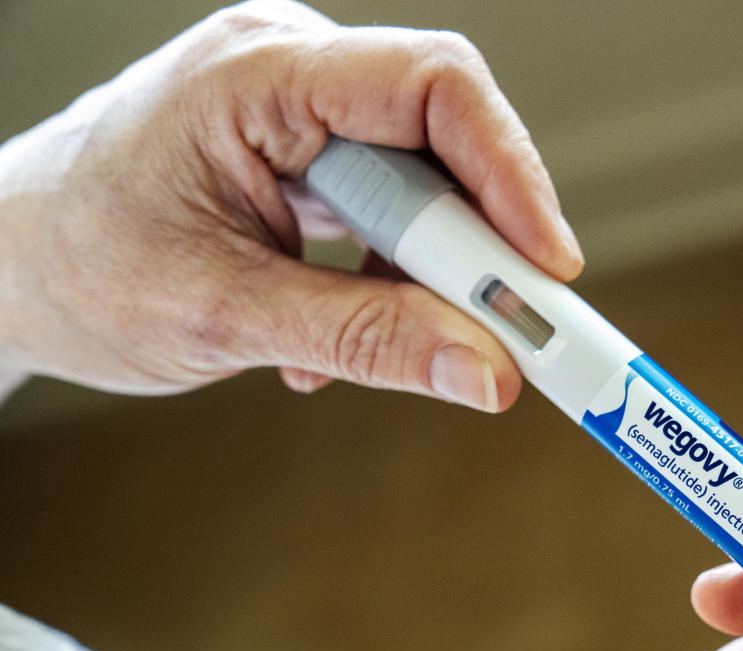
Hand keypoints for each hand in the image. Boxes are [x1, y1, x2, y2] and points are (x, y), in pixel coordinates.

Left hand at [0, 0, 581, 408]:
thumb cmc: (74, 271)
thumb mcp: (227, 316)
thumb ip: (367, 342)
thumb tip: (486, 372)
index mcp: (255, 74)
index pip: (431, 87)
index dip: (511, 175)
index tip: (550, 269)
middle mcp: (286, 68)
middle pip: (441, 137)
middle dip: (478, 245)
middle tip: (507, 330)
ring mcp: (294, 106)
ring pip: (422, 180)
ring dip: (425, 273)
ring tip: (390, 342)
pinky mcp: (299, 150)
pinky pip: (386, 205)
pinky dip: (386, 276)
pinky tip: (333, 329)